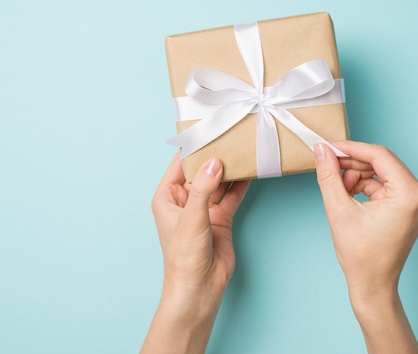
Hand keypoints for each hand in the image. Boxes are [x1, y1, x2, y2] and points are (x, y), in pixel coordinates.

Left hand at [141, 153, 249, 353]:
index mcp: (167, 197)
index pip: (180, 164)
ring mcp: (204, 208)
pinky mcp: (221, 217)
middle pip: (201, 170)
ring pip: (219, 181)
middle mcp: (185, 199)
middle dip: (215, 154)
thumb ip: (203, 188)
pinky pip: (231, 195)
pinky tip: (250, 169)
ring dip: (230, 168)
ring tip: (243, 148)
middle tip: (230, 134)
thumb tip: (215, 161)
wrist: (199, 288)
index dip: (193, 146)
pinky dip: (240, 183)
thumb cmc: (183, 257)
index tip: (209, 128)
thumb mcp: (192, 218)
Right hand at [315, 141, 417, 352]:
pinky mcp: (408, 206)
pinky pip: (383, 185)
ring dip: (357, 176)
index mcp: (409, 194)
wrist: (373, 286)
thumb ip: (329, 176)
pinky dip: (364, 187)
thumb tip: (322, 151)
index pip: (380, 155)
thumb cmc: (362, 257)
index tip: (329, 147)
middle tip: (328, 165)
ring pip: (381, 172)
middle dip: (353, 163)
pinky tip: (348, 196)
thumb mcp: (339, 211)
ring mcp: (415, 201)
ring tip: (339, 189)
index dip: (351, 148)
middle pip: (382, 162)